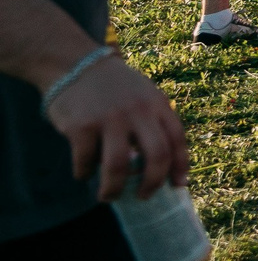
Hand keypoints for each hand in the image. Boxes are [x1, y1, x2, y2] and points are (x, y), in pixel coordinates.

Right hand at [47, 55, 186, 200]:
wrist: (73, 63)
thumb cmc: (113, 85)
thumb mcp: (143, 95)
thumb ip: (153, 121)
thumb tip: (161, 163)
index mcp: (157, 104)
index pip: (177, 139)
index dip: (181, 166)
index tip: (179, 186)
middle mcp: (138, 111)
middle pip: (156, 156)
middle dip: (152, 183)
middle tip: (144, 197)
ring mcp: (110, 119)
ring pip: (119, 166)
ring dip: (114, 189)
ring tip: (108, 196)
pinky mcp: (81, 126)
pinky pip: (86, 161)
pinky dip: (84, 173)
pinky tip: (83, 173)